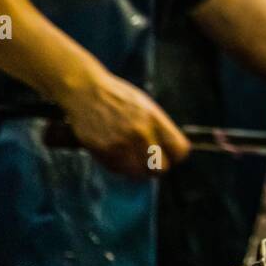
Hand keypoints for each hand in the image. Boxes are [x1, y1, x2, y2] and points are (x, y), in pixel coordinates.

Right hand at [57, 68, 190, 176]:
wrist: (85, 91)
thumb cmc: (118, 97)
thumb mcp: (146, 106)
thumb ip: (159, 129)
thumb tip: (170, 152)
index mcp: (155, 119)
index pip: (180, 151)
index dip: (176, 156)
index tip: (169, 155)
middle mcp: (140, 133)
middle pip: (161, 168)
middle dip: (158, 166)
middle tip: (151, 161)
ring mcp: (121, 144)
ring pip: (139, 174)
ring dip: (138, 169)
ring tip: (132, 158)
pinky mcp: (103, 151)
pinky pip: (118, 170)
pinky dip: (120, 166)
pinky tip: (116, 153)